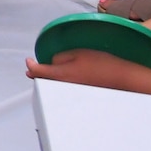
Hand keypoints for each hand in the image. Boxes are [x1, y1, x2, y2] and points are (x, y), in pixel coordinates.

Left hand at [24, 47, 150, 92]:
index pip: (38, 72)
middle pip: (44, 82)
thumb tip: (52, 62)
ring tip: (42, 74)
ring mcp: (72, 93)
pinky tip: (61, 80)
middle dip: (36, 75)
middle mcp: (64, 86)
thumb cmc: (102, 64)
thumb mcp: (78, 54)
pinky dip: (58, 84)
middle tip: (31, 70)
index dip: (31, 66)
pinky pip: (63, 90)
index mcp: (62, 74)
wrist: (121, 78)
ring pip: (53, 87)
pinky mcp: (80, 96)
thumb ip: (60, 57)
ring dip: (46, 80)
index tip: (29, 61)